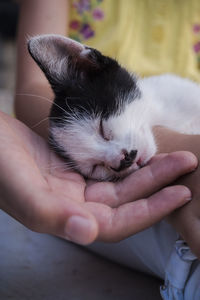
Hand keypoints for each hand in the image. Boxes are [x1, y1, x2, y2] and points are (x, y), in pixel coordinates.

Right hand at [0, 112, 196, 244]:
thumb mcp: (21, 188)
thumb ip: (50, 214)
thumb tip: (88, 234)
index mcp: (65, 217)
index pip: (117, 222)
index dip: (149, 211)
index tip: (179, 193)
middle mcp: (75, 205)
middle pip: (125, 200)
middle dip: (157, 184)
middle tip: (186, 164)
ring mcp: (76, 186)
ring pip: (120, 183)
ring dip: (146, 170)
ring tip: (173, 156)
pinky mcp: (75, 167)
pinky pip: (108, 168)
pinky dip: (127, 162)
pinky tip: (142, 152)